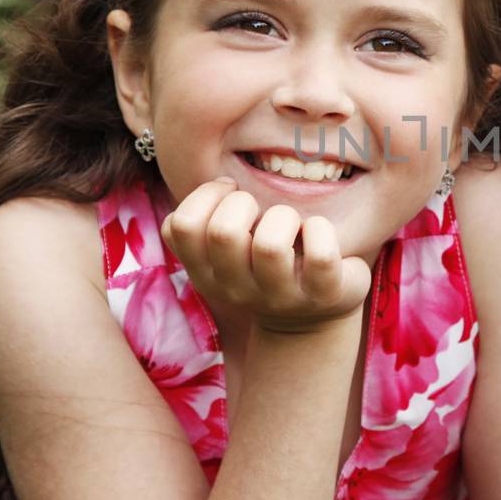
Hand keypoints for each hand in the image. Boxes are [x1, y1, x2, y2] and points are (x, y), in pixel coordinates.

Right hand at [161, 177, 371, 333]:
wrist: (310, 316)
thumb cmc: (264, 264)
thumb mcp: (225, 252)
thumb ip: (207, 221)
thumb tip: (224, 183)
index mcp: (205, 274)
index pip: (178, 225)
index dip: (205, 195)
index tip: (229, 193)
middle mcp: (235, 289)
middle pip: (223, 232)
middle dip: (243, 203)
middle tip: (259, 211)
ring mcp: (279, 296)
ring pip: (270, 245)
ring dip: (284, 217)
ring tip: (291, 223)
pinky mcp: (321, 295)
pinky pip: (321, 255)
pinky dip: (321, 229)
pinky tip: (316, 231)